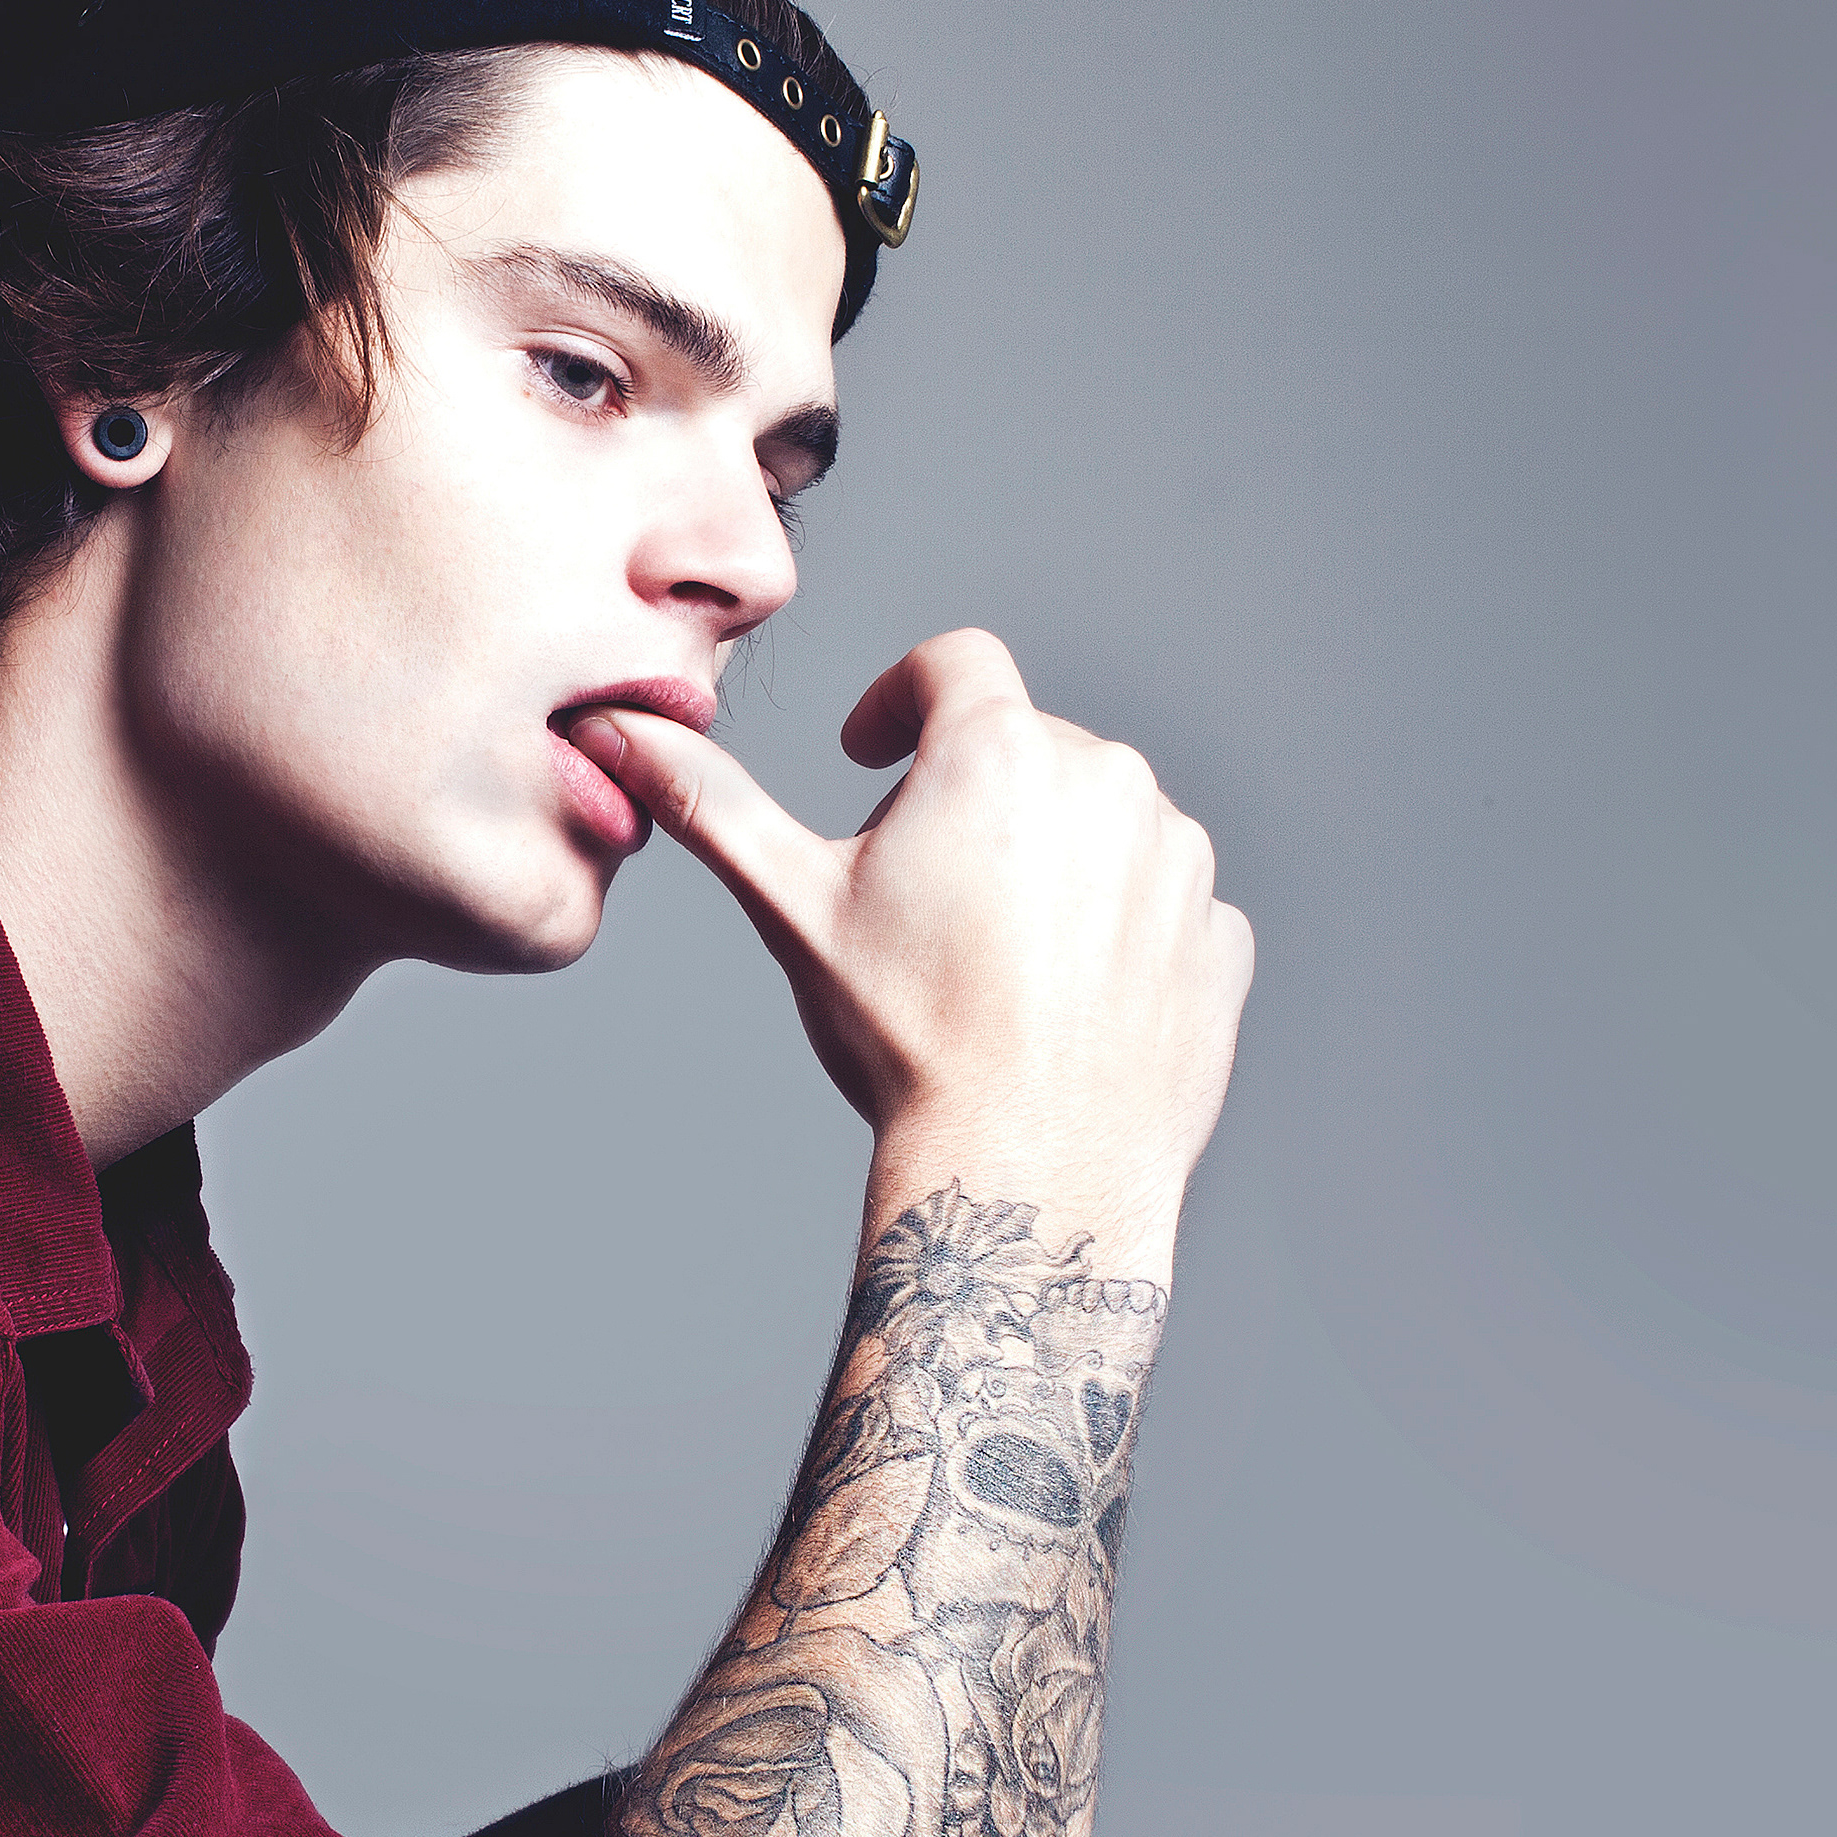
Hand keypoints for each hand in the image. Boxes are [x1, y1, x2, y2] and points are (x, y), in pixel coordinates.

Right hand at [572, 631, 1251, 1242]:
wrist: (1027, 1172)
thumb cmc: (904, 1038)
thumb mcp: (793, 908)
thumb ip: (710, 802)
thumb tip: (619, 732)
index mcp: (1001, 751)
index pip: (952, 664)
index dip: (899, 702)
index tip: (870, 756)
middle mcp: (1110, 781)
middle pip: (1027, 750)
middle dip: (971, 798)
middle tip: (918, 900)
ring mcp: (1178, 861)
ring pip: (1099, 826)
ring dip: (1049, 862)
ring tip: (992, 961)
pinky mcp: (1218, 937)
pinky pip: (1159, 905)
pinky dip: (1114, 933)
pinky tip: (1060, 1003)